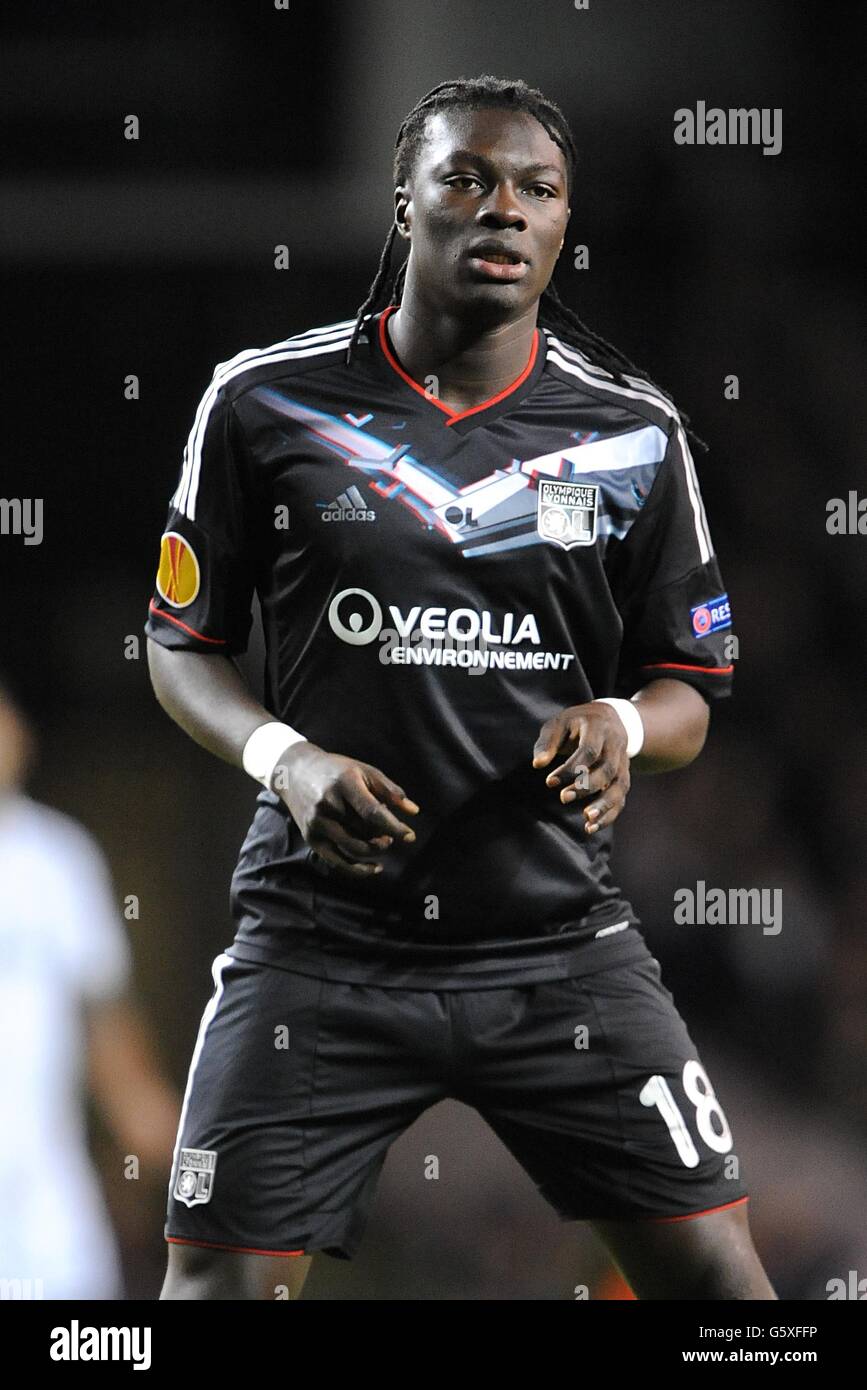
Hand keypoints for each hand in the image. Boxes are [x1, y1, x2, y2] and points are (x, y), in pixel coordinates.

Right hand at [272, 743, 418, 876]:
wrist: (294, 772)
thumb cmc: (337, 770)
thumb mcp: (364, 771)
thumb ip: (390, 790)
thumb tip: (414, 811)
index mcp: (345, 784)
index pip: (373, 812)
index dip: (394, 827)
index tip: (409, 836)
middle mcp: (328, 804)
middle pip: (364, 831)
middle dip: (384, 837)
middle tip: (392, 836)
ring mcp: (317, 823)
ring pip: (353, 848)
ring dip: (374, 850)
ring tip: (383, 843)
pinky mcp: (311, 838)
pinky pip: (337, 862)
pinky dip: (358, 870)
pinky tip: (375, 868)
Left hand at [532, 703, 630, 834]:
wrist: (610, 718)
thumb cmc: (577, 723)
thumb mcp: (560, 723)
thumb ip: (548, 742)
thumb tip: (537, 764)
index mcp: (599, 728)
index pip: (589, 751)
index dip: (571, 768)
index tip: (550, 781)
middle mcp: (616, 746)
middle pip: (607, 770)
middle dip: (586, 786)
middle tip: (564, 798)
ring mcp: (623, 762)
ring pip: (619, 786)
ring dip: (604, 805)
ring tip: (587, 820)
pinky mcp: (623, 777)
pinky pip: (621, 798)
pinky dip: (609, 815)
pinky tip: (591, 827)